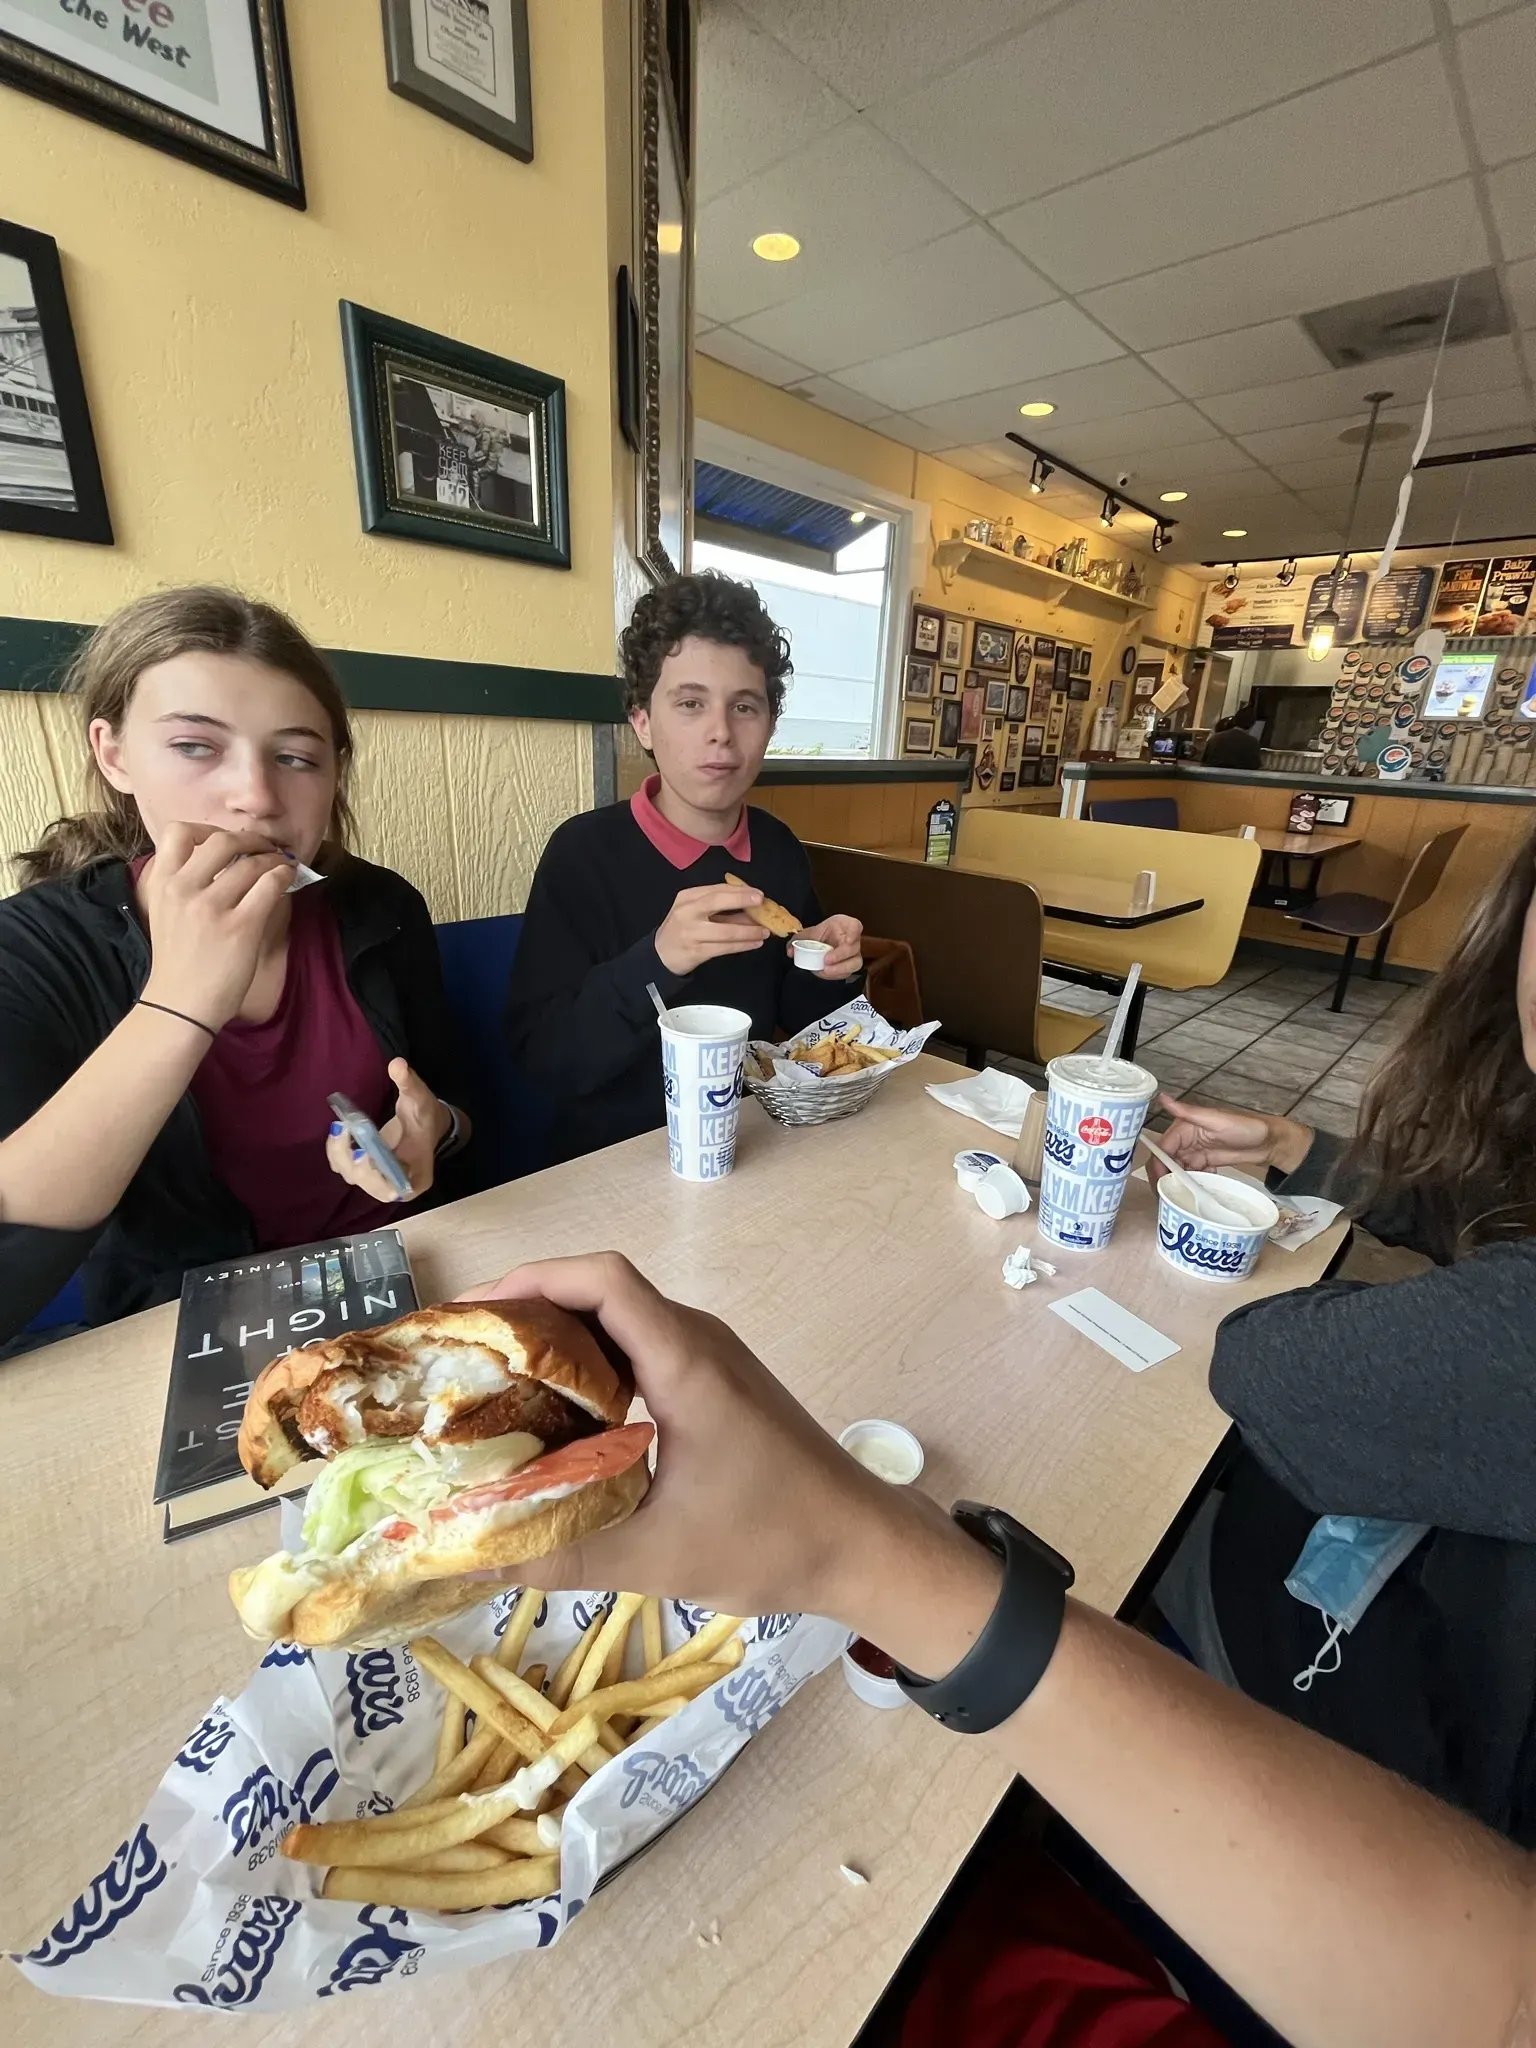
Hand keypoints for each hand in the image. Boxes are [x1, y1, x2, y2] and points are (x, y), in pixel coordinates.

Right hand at [138, 823, 292, 1031]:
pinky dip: (284, 876)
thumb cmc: (178, 961)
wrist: (180, 1005)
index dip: (207, 829)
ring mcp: (212, 908)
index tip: (226, 840)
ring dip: (272, 859)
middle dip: (249, 840)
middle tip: (263, 848)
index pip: (177, 832)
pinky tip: (287, 880)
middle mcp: (183, 890)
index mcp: (161, 884)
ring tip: (280, 865)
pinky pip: (270, 886)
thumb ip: (182, 883)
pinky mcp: (241, 927)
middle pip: (222, 841)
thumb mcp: (165, 913)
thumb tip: (223, 859)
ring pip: (252, 863)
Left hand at [326, 1058, 449, 1202]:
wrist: (426, 1122)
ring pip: (353, 1176)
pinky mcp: (366, 1169)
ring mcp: (379, 1179)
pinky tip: (339, 1130)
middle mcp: (397, 1186)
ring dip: (340, 1154)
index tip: (364, 1154)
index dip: (376, 1177)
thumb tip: (396, 1064)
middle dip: (352, 1160)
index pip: (395, 1189)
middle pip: (369, 1184)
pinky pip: (346, 1167)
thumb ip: (409, 1084)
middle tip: (343, 1130)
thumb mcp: (421, 1099)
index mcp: (417, 1178)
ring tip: (340, 1126)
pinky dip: (337, 1152)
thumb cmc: (426, 1115)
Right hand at [454, 1252, 976, 1636]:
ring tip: (492, 1384)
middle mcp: (697, 1342)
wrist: (864, 1545)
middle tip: (462, 1358)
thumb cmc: (773, 1539)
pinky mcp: (715, 1386)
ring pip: (619, 1323)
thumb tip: (471, 1558)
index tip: (471, 1317)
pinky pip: (640, 1353)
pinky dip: (591, 1368)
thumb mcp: (656, 1557)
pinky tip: (556, 1417)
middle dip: (527, 1314)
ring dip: (558, 1342)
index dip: (531, 1281)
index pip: (601, 1280)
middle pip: (600, 1293)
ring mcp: (709, 1361)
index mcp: (685, 1361)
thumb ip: (563, 1554)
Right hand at [654, 882, 768, 976]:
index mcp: (688, 897)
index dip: (739, 890)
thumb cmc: (682, 929)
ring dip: (749, 930)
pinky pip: (725, 947)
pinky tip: (755, 943)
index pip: (717, 889)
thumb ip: (720, 908)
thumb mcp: (695, 912)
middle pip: (717, 901)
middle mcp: (687, 912)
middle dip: (742, 900)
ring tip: (765, 931)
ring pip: (726, 930)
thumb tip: (752, 907)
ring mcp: (691, 933)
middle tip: (762, 902)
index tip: (758, 893)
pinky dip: (743, 945)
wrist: (661, 954)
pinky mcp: (696, 952)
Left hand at [795, 912, 862, 977]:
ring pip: (854, 963)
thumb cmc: (822, 933)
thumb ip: (798, 940)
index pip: (856, 927)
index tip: (847, 940)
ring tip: (824, 970)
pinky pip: (846, 972)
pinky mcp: (850, 966)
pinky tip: (823, 973)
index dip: (853, 934)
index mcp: (846, 925)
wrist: (824, 941)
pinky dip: (834, 974)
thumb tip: (791, 951)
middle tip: (826, 961)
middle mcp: (854, 940)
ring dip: (839, 969)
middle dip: (840, 956)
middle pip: (854, 948)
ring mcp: (854, 955)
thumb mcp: (810, 932)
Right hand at [1155, 1092, 1312, 1178]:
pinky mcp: (1205, 1162)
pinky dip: (1193, 1180)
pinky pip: (1191, 1173)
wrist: (1270, 1142)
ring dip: (1180, 1180)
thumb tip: (1162, 1098)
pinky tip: (1203, 1183)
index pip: (1163, 1147)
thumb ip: (1188, 1112)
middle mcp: (1187, 1139)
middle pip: (1167, 1160)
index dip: (1159, 1164)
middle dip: (1166, 1176)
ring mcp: (1196, 1152)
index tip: (1160, 1181)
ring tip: (1186, 1191)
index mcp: (1185, 1127)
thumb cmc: (1245, 1127)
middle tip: (1170, 1192)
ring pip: (1177, 1169)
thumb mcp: (1216, 1120)